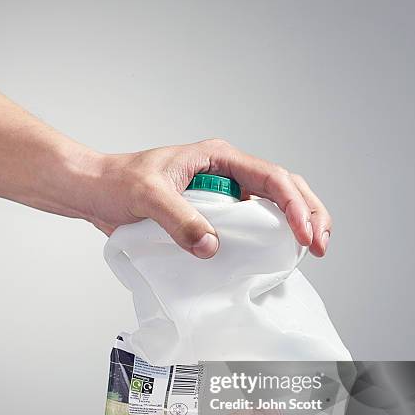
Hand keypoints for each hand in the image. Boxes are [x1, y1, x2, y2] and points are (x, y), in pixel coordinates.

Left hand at [0, 92, 330, 258]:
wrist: (94, 192)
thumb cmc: (116, 183)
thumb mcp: (147, 196)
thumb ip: (179, 219)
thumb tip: (212, 247)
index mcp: (219, 157)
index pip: (271, 177)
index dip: (294, 206)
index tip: (305, 235)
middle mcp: (226, 173)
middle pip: (284, 187)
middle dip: (309, 214)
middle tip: (321, 245)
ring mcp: (222, 194)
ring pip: (272, 204)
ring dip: (296, 224)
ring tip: (311, 248)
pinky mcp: (212, 214)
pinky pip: (248, 225)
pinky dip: (268, 238)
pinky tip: (276, 256)